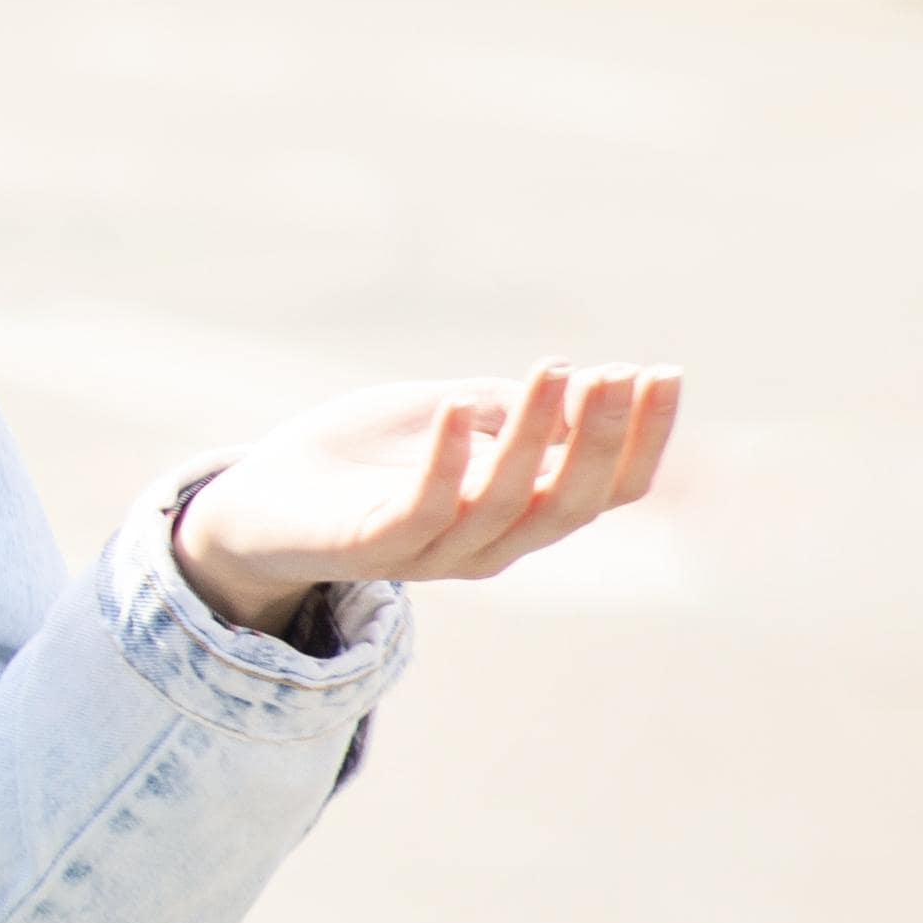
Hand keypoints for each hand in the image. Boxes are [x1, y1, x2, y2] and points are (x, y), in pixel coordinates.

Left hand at [171, 362, 683, 634]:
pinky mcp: (369, 548)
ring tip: (552, 370)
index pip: (607, 489)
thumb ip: (526, 410)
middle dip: (602, 439)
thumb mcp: (460, 416)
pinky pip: (420, 512)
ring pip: (506, 505)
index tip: (663, 372)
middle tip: (620, 375)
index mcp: (521, 513)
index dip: (643, 438)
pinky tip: (455, 409)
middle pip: (570, 503)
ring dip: (533, 437)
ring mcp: (431, 552)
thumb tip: (616, 380)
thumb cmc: (366, 454)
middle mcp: (490, 544)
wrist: (259, 497)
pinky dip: (444, 463)